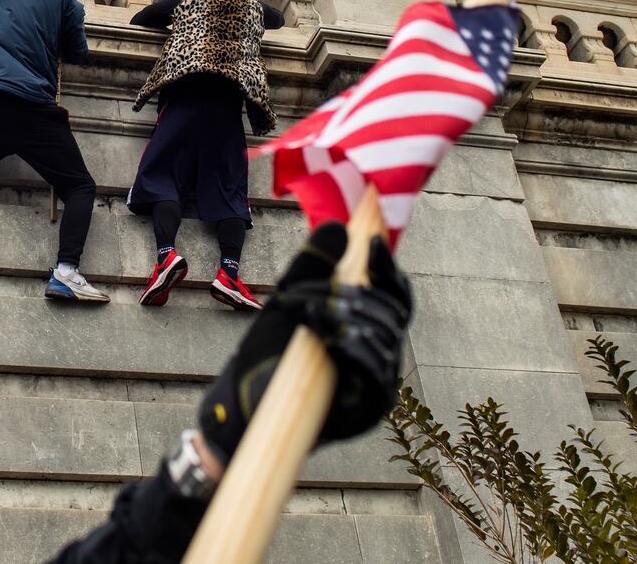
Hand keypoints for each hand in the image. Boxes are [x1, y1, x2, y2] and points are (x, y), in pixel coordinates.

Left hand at [197, 222, 412, 462]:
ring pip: (383, 335)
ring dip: (341, 316)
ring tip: (302, 315)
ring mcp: (379, 382)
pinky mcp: (369, 409)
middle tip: (300, 296)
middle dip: (347, 293)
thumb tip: (340, 227)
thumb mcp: (288, 300)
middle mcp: (382, 353)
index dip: (388, 268)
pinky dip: (354, 349)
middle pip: (391, 309)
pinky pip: (376, 372)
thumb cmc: (267, 353)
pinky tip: (331, 340)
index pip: (395, 293)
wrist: (240, 405)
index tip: (371, 245)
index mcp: (368, 325)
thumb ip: (312, 266)